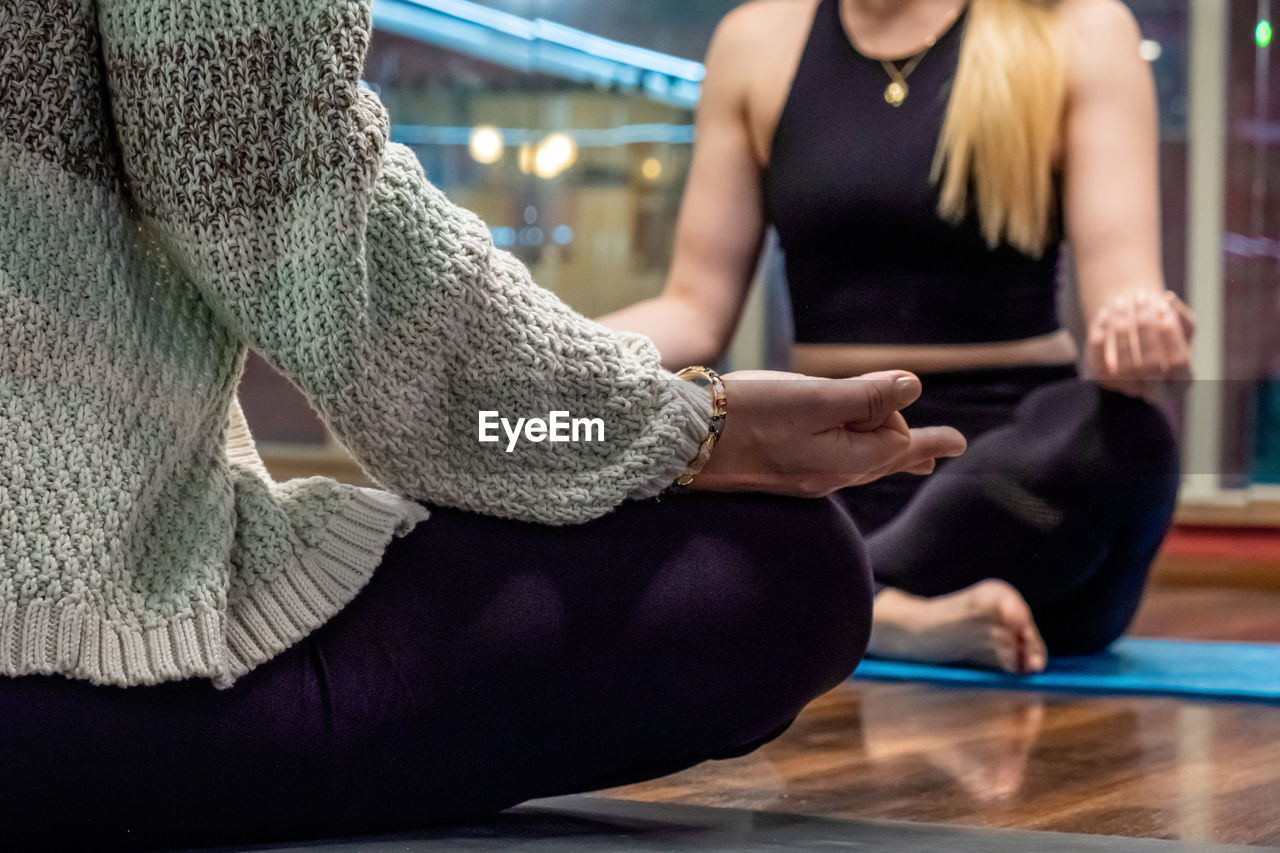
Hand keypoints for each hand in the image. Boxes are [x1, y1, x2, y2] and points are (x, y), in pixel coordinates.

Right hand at [688, 370, 966, 496]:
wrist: (684, 440)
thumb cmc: (749, 415)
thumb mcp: (815, 398)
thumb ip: (867, 395)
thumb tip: (913, 388)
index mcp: (845, 461)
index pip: (899, 439)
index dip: (912, 424)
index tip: (945, 434)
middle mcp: (828, 476)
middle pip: (883, 457)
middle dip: (914, 444)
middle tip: (952, 445)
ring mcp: (803, 477)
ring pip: (860, 462)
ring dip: (889, 451)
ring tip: (920, 457)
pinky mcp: (780, 471)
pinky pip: (834, 463)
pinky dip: (855, 453)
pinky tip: (851, 454)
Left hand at [1085, 290, 1193, 401]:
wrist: (1136, 342)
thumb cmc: (1165, 333)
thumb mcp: (1182, 326)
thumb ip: (1181, 314)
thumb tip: (1168, 299)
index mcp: (1182, 381)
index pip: (1178, 362)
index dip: (1170, 333)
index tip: (1162, 305)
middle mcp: (1156, 391)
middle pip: (1149, 364)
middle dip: (1144, 327)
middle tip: (1139, 297)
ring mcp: (1128, 389)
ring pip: (1122, 365)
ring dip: (1121, 329)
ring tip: (1121, 301)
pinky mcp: (1104, 382)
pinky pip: (1097, 362)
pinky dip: (1098, 336)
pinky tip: (1104, 314)